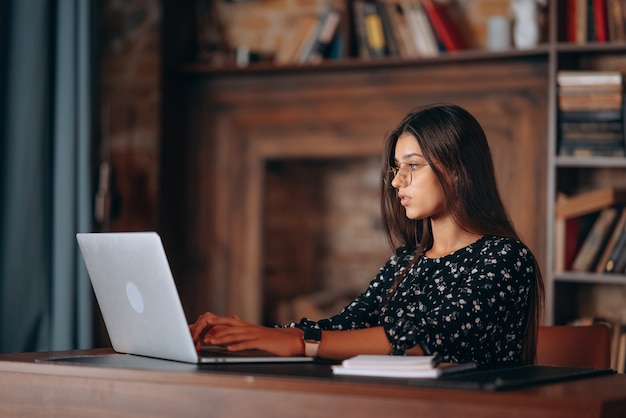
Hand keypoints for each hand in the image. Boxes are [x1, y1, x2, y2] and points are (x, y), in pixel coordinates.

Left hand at [189, 312, 303, 355]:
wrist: (290, 340)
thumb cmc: (273, 338)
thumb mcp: (256, 330)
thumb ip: (243, 326)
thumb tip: (233, 318)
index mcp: (247, 326)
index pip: (228, 322)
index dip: (216, 324)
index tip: (205, 327)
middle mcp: (249, 328)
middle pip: (229, 328)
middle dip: (215, 332)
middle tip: (203, 337)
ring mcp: (255, 335)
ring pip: (236, 335)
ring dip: (222, 339)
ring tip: (212, 342)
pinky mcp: (261, 342)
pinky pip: (247, 344)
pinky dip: (238, 346)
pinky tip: (230, 349)